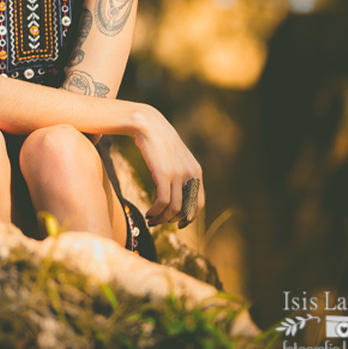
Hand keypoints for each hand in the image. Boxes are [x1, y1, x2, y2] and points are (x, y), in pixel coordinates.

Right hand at [131, 104, 204, 227]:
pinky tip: (148, 213)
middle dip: (174, 220)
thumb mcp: (176, 158)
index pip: (199, 203)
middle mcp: (190, 174)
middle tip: (160, 222)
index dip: (189, 217)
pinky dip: (156, 211)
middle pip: (188, 209)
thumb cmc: (159, 141)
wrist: (149, 125)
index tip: (177, 223)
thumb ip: (180, 173)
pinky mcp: (163, 174)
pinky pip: (162, 200)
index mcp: (196, 172)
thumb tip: (176, 191)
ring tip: (152, 220)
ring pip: (174, 208)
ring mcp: (178, 174)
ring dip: (162, 218)